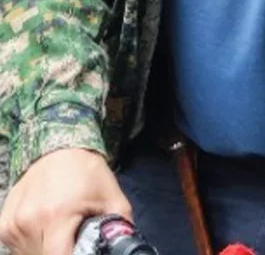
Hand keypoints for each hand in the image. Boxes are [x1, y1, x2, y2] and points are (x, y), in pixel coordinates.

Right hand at [0, 148, 129, 254]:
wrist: (60, 151)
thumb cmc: (87, 173)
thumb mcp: (113, 199)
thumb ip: (118, 227)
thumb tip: (121, 246)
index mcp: (56, 216)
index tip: (81, 250)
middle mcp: (29, 221)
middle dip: (62, 251)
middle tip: (74, 238)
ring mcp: (13, 224)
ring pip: (30, 254)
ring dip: (47, 249)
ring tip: (61, 231)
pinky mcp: (4, 225)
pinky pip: (17, 247)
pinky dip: (32, 244)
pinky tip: (46, 230)